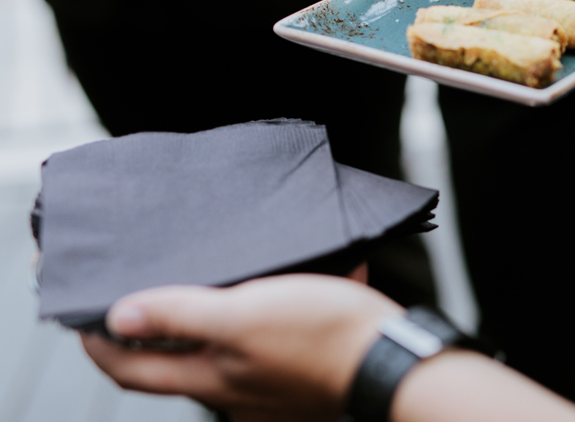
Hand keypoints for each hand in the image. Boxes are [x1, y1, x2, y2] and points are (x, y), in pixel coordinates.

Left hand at [82, 275, 399, 420]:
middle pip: (177, 365)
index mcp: (212, 377)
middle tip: (144, 296)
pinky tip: (294, 287)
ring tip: (224, 281)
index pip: (133, 370)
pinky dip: (270, 318)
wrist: (389, 358)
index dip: (101, 346)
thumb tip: (122, 317)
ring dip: (217, 321)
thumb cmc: (322, 335)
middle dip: (157, 331)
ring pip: (226, 354)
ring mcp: (269, 391)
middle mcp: (234, 393)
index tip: (85, 320)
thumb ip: (181, 315)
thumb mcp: (244, 313)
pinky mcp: (302, 380)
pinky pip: (272, 348)